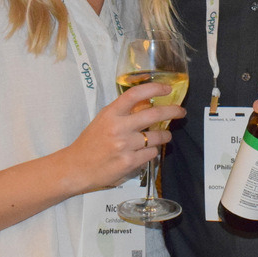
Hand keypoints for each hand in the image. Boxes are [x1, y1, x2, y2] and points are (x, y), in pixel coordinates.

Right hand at [62, 81, 185, 191]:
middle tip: (181, 111)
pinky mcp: (129, 162)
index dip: (154, 88)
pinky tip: (145, 152)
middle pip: (154, 114)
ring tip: (164, 136)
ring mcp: (125, 145)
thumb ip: (123, 113)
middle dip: (173, 111)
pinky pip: (152, 153)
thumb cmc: (90, 143)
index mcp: (111, 113)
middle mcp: (118, 127)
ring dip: (165, 136)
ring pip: (157, 136)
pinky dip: (152, 151)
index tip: (167, 89)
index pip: (135, 94)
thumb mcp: (103, 121)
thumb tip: (149, 105)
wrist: (76, 168)